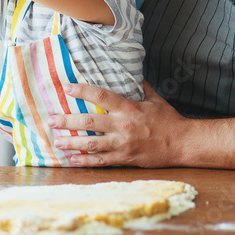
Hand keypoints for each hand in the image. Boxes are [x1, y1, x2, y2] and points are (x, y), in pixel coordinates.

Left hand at [47, 82, 192, 167]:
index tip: (67, 89)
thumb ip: (140, 86)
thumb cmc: (168, 120)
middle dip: (67, 121)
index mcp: (129, 108)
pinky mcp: (125, 158)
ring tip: (56, 140)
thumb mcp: (154, 99)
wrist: (182, 143)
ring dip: (71, 142)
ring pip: (91, 143)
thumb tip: (131, 73)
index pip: (101, 96)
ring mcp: (123, 144)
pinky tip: (72, 160)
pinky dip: (85, 161)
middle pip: (89, 122)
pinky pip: (101, 161)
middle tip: (51, 119)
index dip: (82, 92)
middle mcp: (123, 125)